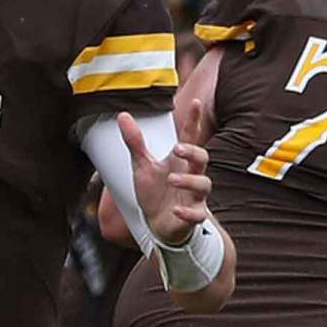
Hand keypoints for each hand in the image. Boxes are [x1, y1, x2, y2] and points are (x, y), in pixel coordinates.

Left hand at [127, 99, 212, 245]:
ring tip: (171, 179)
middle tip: (178, 149)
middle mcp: (190, 175)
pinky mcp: (192, 216)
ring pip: (204, 184)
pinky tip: (176, 210)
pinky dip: (188, 212)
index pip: (189, 137)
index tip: (195, 102)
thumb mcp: (141, 165)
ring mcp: (193, 196)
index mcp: (179, 161)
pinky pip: (197, 214)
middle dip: (193, 152)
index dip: (193, 120)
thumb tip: (122, 115)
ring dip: (189, 181)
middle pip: (202, 158)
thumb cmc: (154, 192)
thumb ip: (135, 142)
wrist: (157, 225)